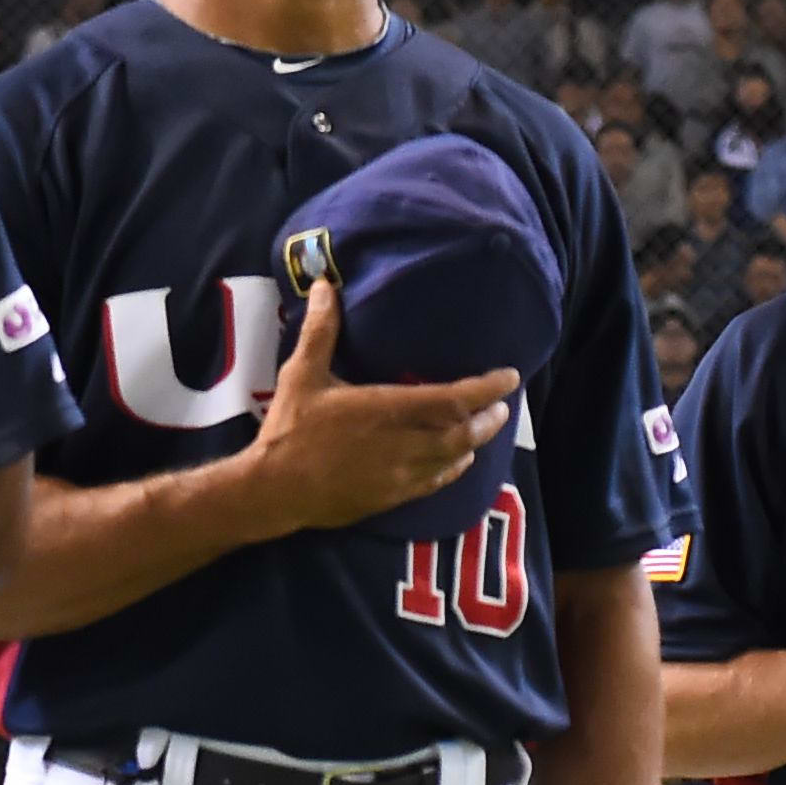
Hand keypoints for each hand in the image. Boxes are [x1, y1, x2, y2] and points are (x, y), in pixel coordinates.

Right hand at [239, 279, 516, 534]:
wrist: (275, 490)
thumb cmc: (290, 429)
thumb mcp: (303, 374)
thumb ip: (320, 331)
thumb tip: (324, 286)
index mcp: (387, 409)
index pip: (453, 399)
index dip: (486, 388)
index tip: (510, 377)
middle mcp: (403, 444)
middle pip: (464, 433)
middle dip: (489, 418)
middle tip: (502, 404)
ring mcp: (400, 475)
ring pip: (454, 459)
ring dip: (475, 442)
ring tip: (485, 427)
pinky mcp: (392, 498)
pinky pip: (435, 482)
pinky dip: (453, 468)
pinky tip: (459, 460)